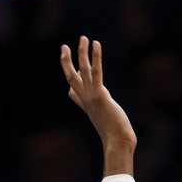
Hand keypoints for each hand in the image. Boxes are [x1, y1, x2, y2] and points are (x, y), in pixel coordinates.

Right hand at [60, 36, 135, 153]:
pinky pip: (96, 72)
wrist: (118, 143)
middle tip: (64, 46)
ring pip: (81, 70)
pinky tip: (96, 44)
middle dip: (66, 61)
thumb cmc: (118, 138)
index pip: (73, 93)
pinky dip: (95, 57)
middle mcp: (86, 101)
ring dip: (81, 53)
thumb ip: (108, 118)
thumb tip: (111, 116)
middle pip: (70, 77)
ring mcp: (91, 97)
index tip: (75, 71)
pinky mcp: (100, 95)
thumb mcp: (109, 125)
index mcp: (88, 108)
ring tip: (83, 38)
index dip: (73, 81)